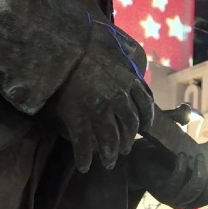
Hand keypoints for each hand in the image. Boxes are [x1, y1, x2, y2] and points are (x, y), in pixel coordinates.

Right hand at [47, 24, 154, 172]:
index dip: (145, 118)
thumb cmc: (84, 42)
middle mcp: (118, 97)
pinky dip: (84, 157)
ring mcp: (99, 109)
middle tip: (124, 149)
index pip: (144, 103)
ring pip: (110, 139)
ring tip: (108, 163)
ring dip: (110, 154)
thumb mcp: (112, 44)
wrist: (62, 48)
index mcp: (128, 79)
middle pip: (129, 125)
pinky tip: (84, 166)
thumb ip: (124, 52)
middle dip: (128, 140)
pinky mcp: (79, 118)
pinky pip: (84, 144)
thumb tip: (133, 51)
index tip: (144, 127)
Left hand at [129, 136, 207, 208]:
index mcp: (199, 192)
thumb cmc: (169, 153)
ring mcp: (174, 198)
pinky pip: (175, 184)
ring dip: (200, 173)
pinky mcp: (160, 191)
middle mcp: (188, 200)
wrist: (142, 155)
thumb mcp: (195, 148)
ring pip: (195, 193)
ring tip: (197, 155)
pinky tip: (182, 155)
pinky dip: (181, 168)